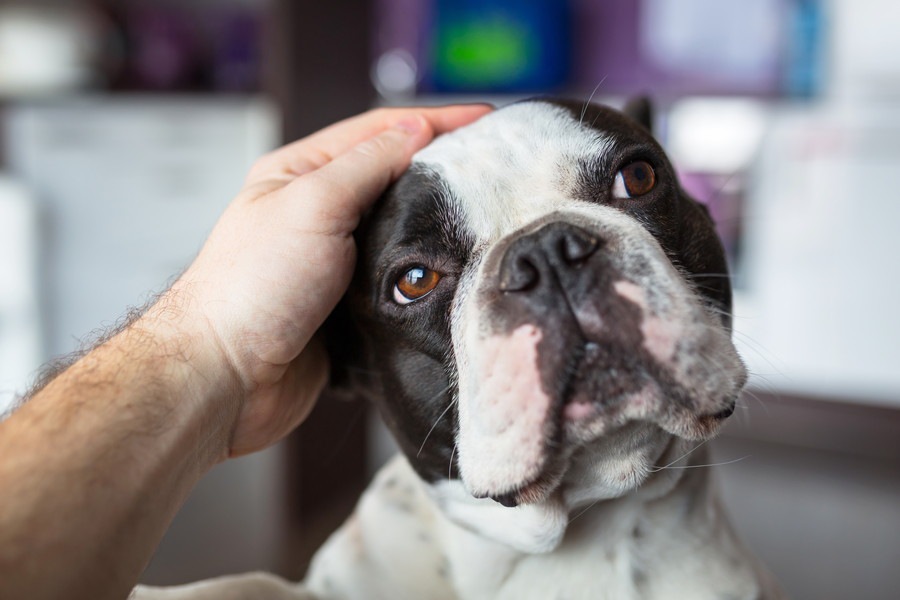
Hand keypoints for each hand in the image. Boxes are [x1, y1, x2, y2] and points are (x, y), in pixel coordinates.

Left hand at [160, 105, 491, 456]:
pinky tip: (455, 268)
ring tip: (485, 213)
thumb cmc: (252, 287)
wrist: (227, 379)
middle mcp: (318, 213)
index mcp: (300, 174)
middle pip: (393, 178)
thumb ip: (367, 165)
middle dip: (443, 168)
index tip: (485, 119)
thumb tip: (415, 131)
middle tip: (496, 166)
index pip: (378, 133)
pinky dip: (426, 273)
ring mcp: (335, 262)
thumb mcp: (313, 206)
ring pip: (399, 231)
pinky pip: (398, 280)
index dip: (434, 122)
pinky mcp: (349, 307)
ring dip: (437, 223)